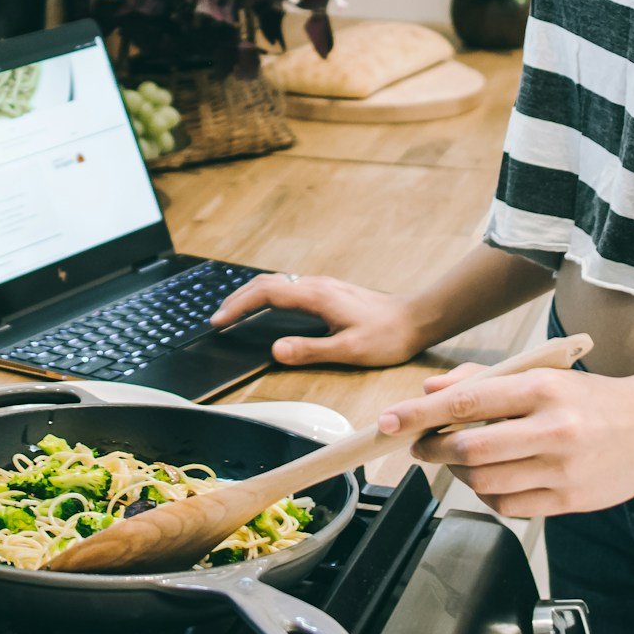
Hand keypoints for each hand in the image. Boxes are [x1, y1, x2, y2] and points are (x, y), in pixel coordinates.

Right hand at [207, 272, 426, 366]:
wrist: (416, 319)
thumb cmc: (387, 337)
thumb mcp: (348, 350)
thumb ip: (310, 350)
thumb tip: (275, 350)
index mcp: (316, 296)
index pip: (266, 294)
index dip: (238, 306)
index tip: (219, 321)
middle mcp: (316, 285)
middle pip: (266, 283)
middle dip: (237, 298)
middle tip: (218, 318)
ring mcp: (322, 286)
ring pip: (277, 282)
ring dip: (251, 295)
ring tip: (234, 312)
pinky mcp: (329, 291)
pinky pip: (288, 287)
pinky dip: (267, 295)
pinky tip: (267, 308)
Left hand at [377, 360, 633, 516]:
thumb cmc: (592, 398)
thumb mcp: (540, 375)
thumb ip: (482, 383)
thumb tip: (428, 393)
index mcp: (541, 389)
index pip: (466, 403)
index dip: (420, 415)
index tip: (390, 421)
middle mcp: (552, 429)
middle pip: (469, 450)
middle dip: (432, 449)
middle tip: (417, 445)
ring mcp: (563, 469)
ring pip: (485, 482)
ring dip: (457, 474)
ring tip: (456, 461)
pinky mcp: (571, 501)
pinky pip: (509, 506)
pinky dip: (486, 495)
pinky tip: (487, 481)